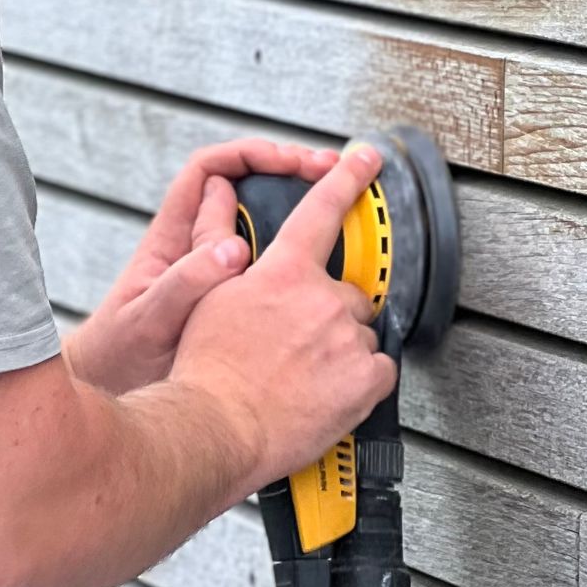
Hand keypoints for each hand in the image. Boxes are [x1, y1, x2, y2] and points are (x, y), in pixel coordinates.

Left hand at [63, 134, 344, 396]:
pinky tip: (325, 264)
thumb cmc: (117, 358)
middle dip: (290, 170)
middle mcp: (195, 245)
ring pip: (262, 220)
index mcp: (170, 239)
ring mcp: (215, 268)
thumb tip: (232, 250)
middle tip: (332, 173)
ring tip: (341, 205)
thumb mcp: (148, 321)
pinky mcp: (232, 296)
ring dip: (299, 207)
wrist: (108, 392)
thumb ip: (184, 284)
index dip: (250, 156)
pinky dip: (298, 253)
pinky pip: (270, 259)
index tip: (289, 161)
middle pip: (246, 184)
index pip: (210, 170)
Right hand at [170, 141, 398, 492]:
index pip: (320, 211)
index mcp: (284, 273)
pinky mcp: (364, 379)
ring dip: (342, 350)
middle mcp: (321, 299)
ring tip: (306, 376)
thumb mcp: (208, 297)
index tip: (364, 159)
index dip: (345, 179)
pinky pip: (379, 371)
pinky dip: (362, 383)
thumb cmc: (207, 371)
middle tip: (298, 344)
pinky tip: (331, 394)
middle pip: (347, 293)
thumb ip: (223, 253)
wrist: (217, 427)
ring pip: (360, 335)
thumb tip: (225, 223)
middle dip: (330, 314)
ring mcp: (346, 338)